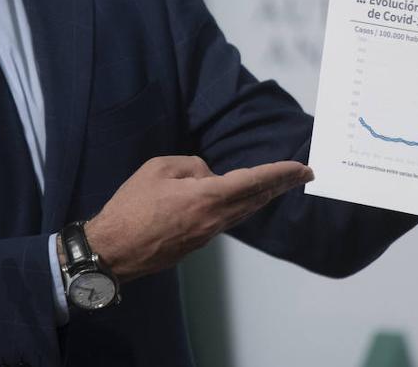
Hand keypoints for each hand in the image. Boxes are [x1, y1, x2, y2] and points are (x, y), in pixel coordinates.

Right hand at [84, 156, 313, 282]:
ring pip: (243, 212)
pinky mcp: (197, 244)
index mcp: (207, 198)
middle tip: (304, 174)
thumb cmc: (132, 207)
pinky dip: (243, 207)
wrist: (114, 250)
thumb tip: (207, 176)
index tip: (301, 167)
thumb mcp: (158, 169)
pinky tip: (245, 199)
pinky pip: (227, 220)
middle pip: (256, 199)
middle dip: (281, 185)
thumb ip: (191, 166)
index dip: (279, 172)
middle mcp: (215, 219)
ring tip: (280, 184)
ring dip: (264, 197)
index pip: (253, 181)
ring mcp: (208, 235)